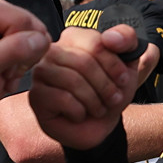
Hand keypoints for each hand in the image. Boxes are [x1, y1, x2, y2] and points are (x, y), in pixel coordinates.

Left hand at [0, 0, 50, 116]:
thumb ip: (11, 51)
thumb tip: (41, 39)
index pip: (21, 21)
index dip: (18, 49)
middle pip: (31, 25)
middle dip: (23, 54)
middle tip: (2, 70)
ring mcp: (1, 14)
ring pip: (36, 34)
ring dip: (24, 59)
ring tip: (3, 70)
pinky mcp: (10, 26)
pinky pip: (34, 40)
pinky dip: (24, 60)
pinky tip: (7, 68)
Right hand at [27, 25, 158, 150]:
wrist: (99, 125)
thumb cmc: (108, 92)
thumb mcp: (127, 64)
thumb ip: (127, 40)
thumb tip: (111, 37)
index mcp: (74, 38)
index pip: (95, 42)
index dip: (114, 65)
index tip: (122, 80)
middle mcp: (53, 51)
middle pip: (84, 62)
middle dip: (105, 86)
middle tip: (113, 99)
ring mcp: (41, 73)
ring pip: (72, 80)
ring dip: (94, 100)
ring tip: (98, 108)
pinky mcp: (36, 96)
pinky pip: (61, 98)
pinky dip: (79, 111)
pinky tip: (79, 115)